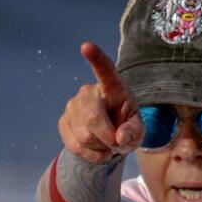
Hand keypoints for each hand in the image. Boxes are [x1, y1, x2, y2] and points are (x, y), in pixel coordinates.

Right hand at [59, 41, 142, 163]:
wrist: (107, 139)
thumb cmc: (126, 128)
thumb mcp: (138, 131)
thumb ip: (133, 133)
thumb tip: (120, 137)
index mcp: (112, 87)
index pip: (105, 70)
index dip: (96, 58)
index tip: (86, 46)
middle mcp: (88, 91)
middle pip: (92, 118)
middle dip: (107, 138)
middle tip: (117, 143)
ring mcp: (72, 106)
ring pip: (84, 137)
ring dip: (100, 148)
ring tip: (106, 143)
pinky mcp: (63, 122)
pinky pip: (75, 147)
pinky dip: (90, 155)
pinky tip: (96, 149)